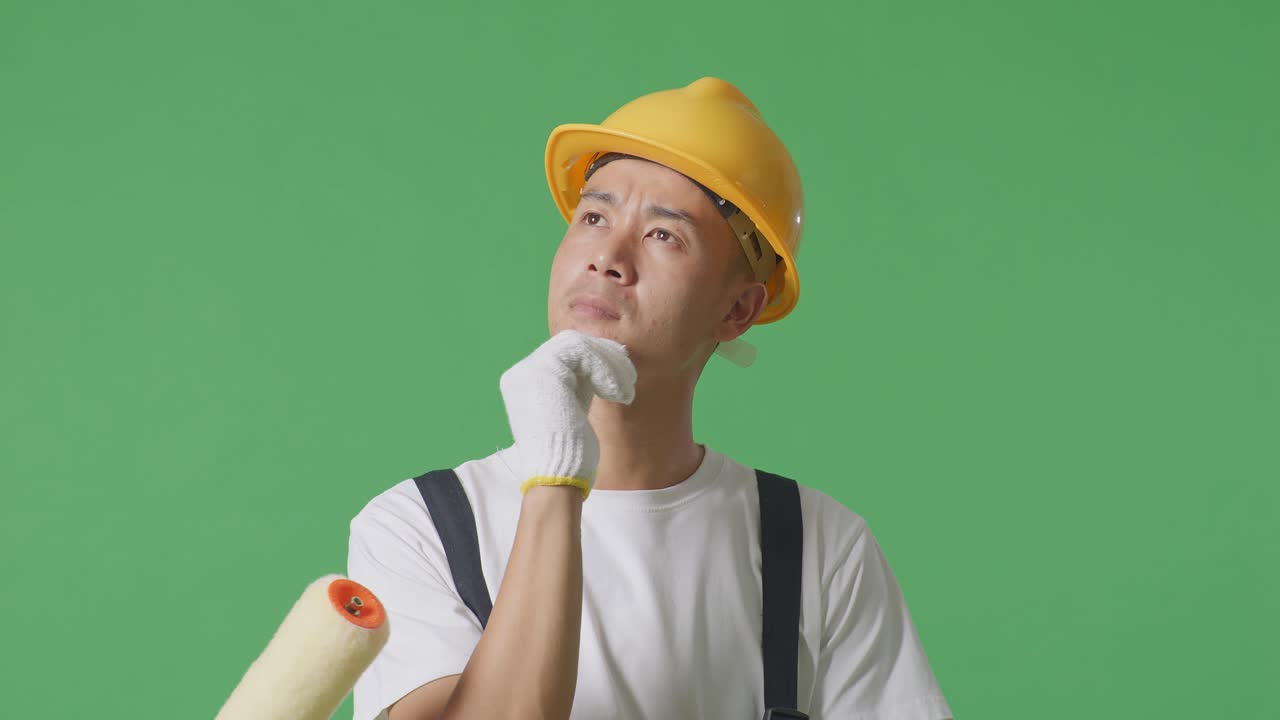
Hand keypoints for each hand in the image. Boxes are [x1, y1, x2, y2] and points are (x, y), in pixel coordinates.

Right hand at [499, 330, 636, 497]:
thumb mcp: (572, 410)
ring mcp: (530, 369)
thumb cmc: (569, 454)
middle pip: (572, 344)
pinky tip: (617, 394)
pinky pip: (583, 352)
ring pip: (580, 345)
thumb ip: (577, 385)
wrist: (557, 478)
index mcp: (525, 381)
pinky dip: (606, 369)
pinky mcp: (544, 371)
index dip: (597, 360)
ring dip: (610, 365)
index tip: (621, 378)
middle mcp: (522, 372)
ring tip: (625, 390)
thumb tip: (601, 365)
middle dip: (606, 359)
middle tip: (629, 380)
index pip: (565, 353)